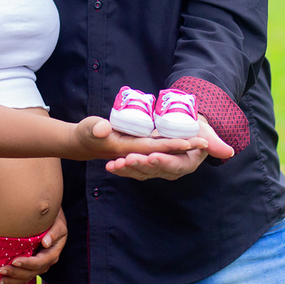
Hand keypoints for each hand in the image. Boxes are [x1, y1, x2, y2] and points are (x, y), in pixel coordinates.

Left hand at [0, 208, 66, 283]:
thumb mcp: (58, 224)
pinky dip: (12, 281)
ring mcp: (38, 266)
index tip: (14, 261)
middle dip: (15, 273)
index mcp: (52, 254)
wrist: (53, 221)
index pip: (39, 262)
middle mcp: (45, 263)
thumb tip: (46, 243)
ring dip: (11, 280)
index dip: (27, 263)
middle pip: (30, 272)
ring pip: (25, 277)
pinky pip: (22, 277)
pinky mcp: (30, 266)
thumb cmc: (55, 221)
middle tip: (0, 270)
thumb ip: (54, 233)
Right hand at [75, 116, 205, 160]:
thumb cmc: (84, 135)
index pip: (154, 148)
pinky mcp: (139, 149)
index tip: (191, 142)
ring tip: (203, 142)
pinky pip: (157, 151)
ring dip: (182, 148)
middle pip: (164, 153)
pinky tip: (185, 143)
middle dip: (184, 149)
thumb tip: (104, 129)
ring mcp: (139, 153)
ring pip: (163, 153)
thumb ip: (94, 129)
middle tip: (205, 141)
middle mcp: (137, 154)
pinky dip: (172, 147)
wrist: (80, 143)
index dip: (173, 146)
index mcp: (126, 151)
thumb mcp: (88, 129)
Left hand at [104, 117, 233, 180]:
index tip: (152, 156)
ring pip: (141, 171)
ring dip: (127, 168)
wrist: (185, 126)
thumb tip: (228, 152)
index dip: (163, 162)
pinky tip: (110, 166)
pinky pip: (133, 168)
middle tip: (127, 159)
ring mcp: (156, 168)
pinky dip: (122, 168)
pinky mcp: (145, 165)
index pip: (174, 165)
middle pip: (154, 170)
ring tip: (114, 164)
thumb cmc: (197, 128)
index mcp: (186, 164)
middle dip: (139, 165)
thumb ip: (215, 143)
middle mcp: (170, 170)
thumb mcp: (207, 134)